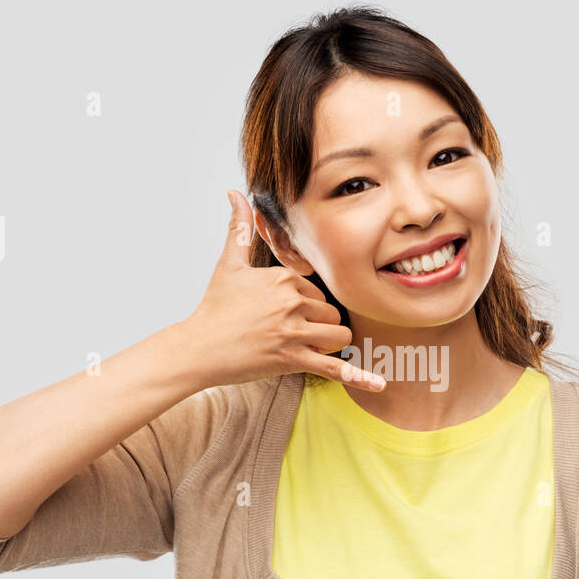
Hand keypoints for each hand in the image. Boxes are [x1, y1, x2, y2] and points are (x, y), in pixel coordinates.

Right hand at [180, 190, 385, 391]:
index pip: (318, 292)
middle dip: (319, 326)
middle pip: (332, 314)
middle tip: (286, 334)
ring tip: (302, 348)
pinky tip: (380, 385)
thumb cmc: (213, 307)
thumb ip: (239, 228)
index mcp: (283, 278)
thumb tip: (235, 192)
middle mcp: (292, 302)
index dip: (305, 306)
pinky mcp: (293, 360)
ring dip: (328, 344)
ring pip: (339, 336)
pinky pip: (335, 368)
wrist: (198, 348)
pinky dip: (359, 377)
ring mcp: (294, 332)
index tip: (280, 314)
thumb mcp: (228, 264)